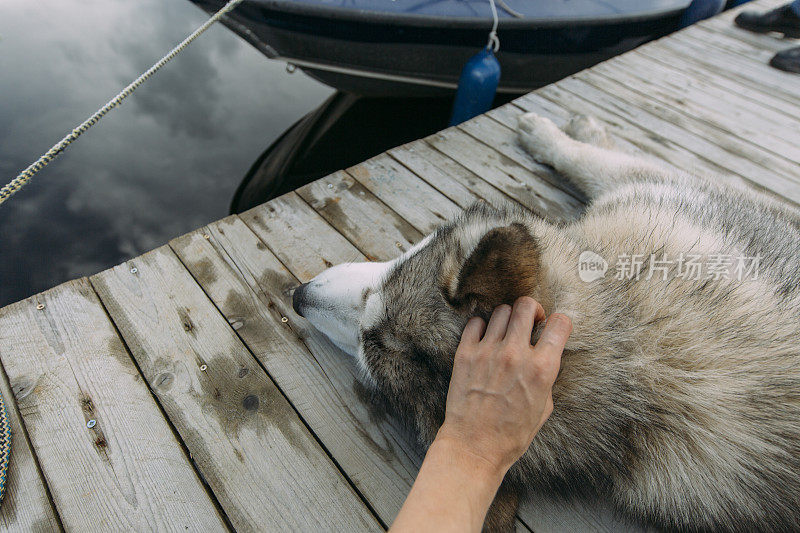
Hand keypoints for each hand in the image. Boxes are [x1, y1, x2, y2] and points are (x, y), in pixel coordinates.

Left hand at [436, 297, 571, 474]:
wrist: (475, 446)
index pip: (560, 323)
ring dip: (507, 319)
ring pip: (501, 311)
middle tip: (529, 322)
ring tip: (505, 333)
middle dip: (532, 310)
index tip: (553, 327)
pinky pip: (476, 322)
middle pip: (526, 306)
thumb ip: (546, 376)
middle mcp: (516, 355)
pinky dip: (482, 327)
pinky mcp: (465, 354)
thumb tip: (544, 355)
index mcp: (542, 369)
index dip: (559, 322)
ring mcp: (488, 352)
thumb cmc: (512, 433)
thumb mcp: (544, 406)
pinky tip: (485, 340)